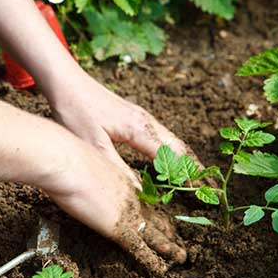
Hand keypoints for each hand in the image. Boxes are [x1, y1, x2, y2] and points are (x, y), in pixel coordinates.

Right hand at [42, 139, 186, 275]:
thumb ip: (94, 176)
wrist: (66, 162)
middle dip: (169, 231)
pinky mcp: (119, 228)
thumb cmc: (69, 159)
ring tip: (182, 258)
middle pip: (157, 217)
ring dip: (170, 248)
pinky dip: (152, 261)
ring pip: (156, 235)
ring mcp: (128, 213)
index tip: (164, 220)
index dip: (156, 212)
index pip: (147, 201)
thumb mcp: (88, 165)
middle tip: (180, 241)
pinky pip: (140, 249)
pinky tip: (160, 270)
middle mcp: (132, 197)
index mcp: (125, 181)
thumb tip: (85, 179)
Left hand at [48, 72, 205, 185]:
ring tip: (198, 178)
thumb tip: (139, 195)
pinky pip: (163, 136)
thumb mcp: (95, 146)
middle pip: (181, 148)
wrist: (67, 82)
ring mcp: (143, 117)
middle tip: (210, 189)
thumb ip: (118, 171)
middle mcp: (147, 121)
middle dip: (197, 169)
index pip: (174, 158)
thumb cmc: (76, 111)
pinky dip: (174, 151)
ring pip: (173, 141)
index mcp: (140, 129)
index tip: (203, 194)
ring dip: (187, 160)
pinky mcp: (135, 116)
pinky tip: (171, 161)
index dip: (189, 177)